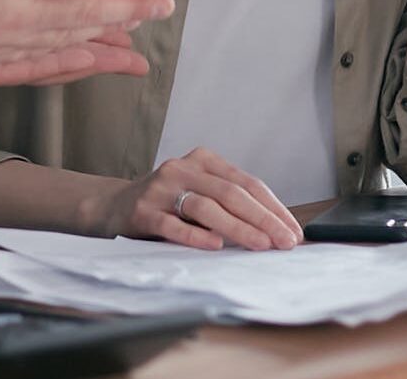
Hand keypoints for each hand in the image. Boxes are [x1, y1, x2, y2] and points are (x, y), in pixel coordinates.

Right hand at [0, 0, 173, 89]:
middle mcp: (15, 16)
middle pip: (84, 14)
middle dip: (129, 9)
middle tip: (166, 7)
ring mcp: (4, 46)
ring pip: (69, 45)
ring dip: (109, 41)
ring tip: (140, 40)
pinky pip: (41, 71)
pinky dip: (72, 69)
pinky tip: (90, 66)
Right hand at [97, 149, 301, 250]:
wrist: (113, 206)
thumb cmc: (167, 204)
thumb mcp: (199, 193)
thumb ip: (230, 204)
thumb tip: (277, 230)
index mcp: (202, 160)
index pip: (246, 182)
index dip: (273, 207)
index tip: (293, 231)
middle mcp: (182, 169)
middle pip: (230, 193)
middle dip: (263, 219)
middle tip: (284, 242)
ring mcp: (160, 189)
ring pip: (205, 207)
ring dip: (237, 228)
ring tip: (260, 245)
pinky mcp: (142, 211)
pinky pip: (172, 224)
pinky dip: (195, 236)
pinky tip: (214, 246)